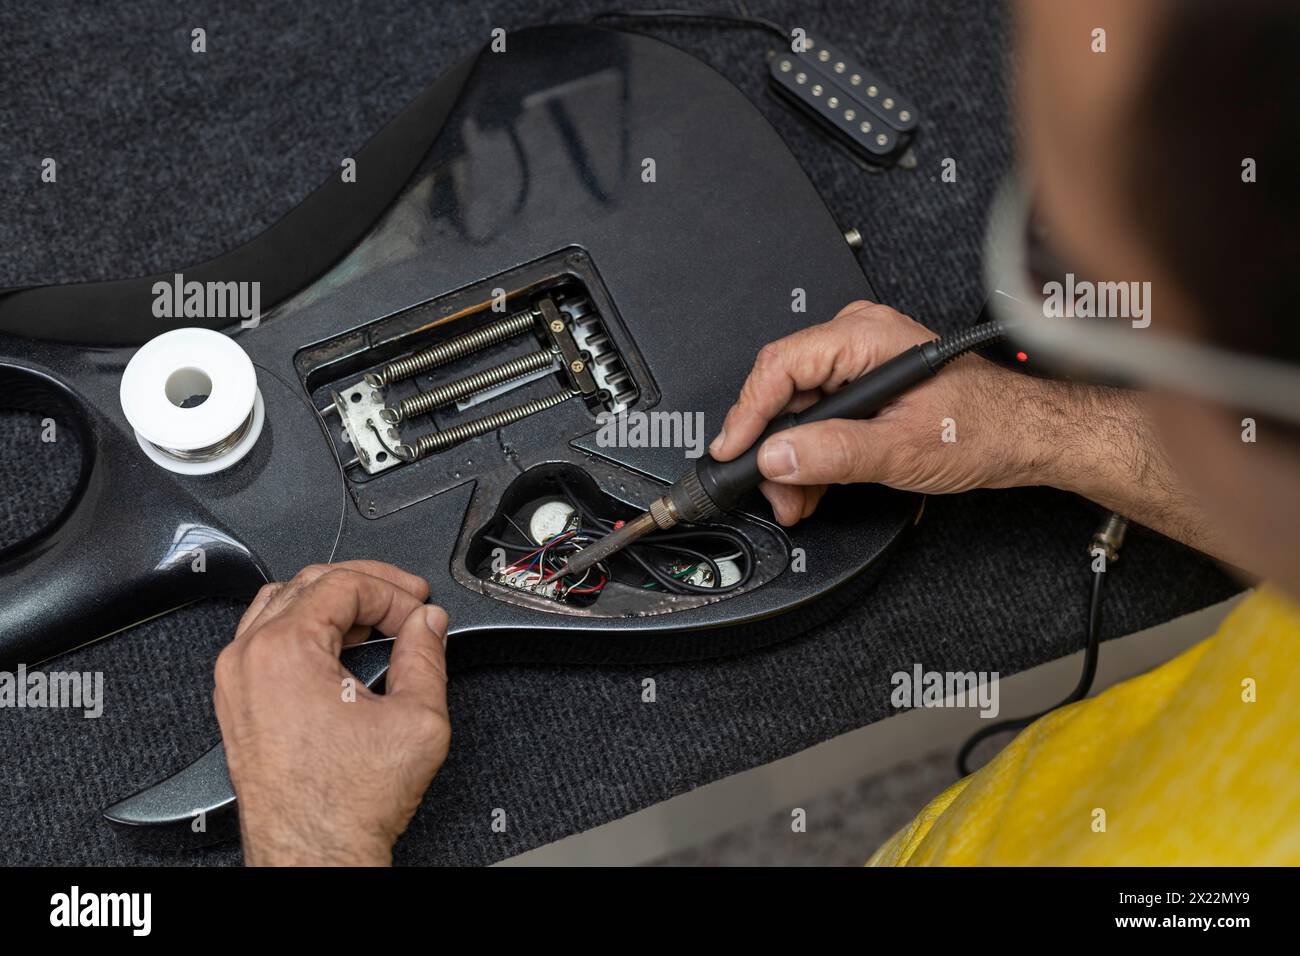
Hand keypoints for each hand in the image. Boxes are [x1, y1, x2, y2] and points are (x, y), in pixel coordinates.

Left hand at [214, 560, 449, 865]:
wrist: (314, 855)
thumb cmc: (346, 804)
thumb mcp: (417, 719)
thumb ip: (427, 656)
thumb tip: (427, 624)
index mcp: (284, 651)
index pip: (344, 584)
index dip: (393, 592)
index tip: (420, 612)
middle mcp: (248, 659)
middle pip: (309, 583)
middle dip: (367, 587)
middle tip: (407, 602)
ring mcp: (236, 681)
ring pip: (283, 605)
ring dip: (334, 602)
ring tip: (378, 619)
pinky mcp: (238, 703)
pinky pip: (267, 638)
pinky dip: (308, 629)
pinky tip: (342, 646)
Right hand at [708, 300, 1067, 523]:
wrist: (1023, 437)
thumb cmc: (985, 427)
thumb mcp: (902, 449)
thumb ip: (834, 453)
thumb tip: (777, 457)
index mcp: (864, 336)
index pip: (780, 366)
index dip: (748, 413)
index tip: (733, 452)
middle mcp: (857, 341)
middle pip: (783, 392)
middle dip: (773, 449)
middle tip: (773, 490)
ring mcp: (858, 364)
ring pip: (797, 411)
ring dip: (791, 461)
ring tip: (796, 499)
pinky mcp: (863, 389)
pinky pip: (818, 419)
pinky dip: (810, 456)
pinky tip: (811, 486)